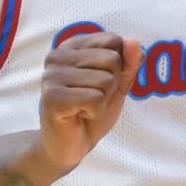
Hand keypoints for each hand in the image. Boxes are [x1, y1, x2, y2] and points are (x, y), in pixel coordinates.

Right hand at [37, 32, 141, 171]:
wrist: (71, 145)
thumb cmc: (91, 111)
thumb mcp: (117, 83)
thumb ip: (128, 62)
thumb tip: (133, 41)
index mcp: (71, 46)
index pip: (113, 40)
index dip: (117, 67)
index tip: (98, 83)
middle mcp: (57, 56)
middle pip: (112, 59)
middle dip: (111, 85)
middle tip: (91, 99)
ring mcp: (52, 75)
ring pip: (105, 79)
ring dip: (103, 101)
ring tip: (85, 108)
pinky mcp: (53, 97)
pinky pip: (95, 99)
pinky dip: (96, 112)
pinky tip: (81, 116)